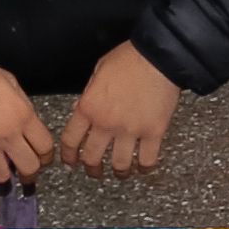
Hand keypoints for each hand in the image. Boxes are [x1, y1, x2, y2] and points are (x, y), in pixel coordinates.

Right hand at [0, 50, 52, 188]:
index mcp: (22, 115)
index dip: (45, 157)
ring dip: (3, 176)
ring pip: (2, 178)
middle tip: (24, 173)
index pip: (45, 147)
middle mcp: (6, 133)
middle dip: (29, 173)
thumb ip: (23, 107)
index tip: (41, 160)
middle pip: (29, 168)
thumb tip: (27, 127)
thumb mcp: (11, 83)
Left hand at [58, 38, 182, 176]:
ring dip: (118, 172)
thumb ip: (89, 95)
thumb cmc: (131, 58)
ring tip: (120, 173)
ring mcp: (130, 130)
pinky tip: (143, 168)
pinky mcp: (154, 132)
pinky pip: (147, 159)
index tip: (71, 161)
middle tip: (94, 170)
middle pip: (92, 158)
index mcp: (89, 107)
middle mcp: (107, 123)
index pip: (71, 140)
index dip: (69, 156)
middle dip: (92, 169)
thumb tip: (83, 110)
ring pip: (119, 164)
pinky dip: (144, 168)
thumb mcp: (98, 71)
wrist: (159, 56)